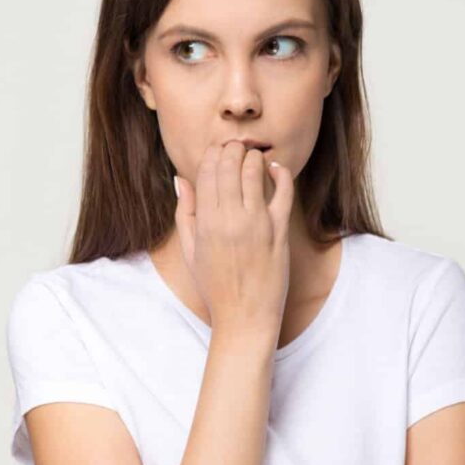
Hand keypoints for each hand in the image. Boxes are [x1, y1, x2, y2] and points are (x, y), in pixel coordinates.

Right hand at [173, 141, 294, 335]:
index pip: (207, 171)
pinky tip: (275, 169)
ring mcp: (257, 224)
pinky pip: (284, 192)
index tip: (217, 151)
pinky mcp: (279, 232)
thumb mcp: (191, 251)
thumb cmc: (215, 287)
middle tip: (235, 148)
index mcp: (206, 223)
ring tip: (252, 157)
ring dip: (253, 157)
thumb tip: (181, 179)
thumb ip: (185, 212)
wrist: (245, 316)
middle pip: (230, 166)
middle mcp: (230, 220)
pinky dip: (281, 173)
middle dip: (232, 149)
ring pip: (255, 172)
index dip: (212, 154)